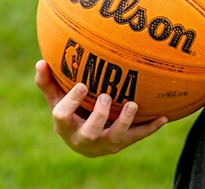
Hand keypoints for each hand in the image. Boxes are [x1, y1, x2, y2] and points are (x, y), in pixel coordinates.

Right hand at [35, 60, 167, 156]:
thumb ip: (48, 82)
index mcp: (65, 126)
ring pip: (115, 138)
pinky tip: (164, 117)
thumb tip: (40, 61)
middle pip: (89, 133)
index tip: (82, 84)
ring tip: (132, 104)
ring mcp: (103, 144)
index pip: (62, 116)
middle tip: (106, 96)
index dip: (72, 102)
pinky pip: (136, 137)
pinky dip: (150, 128)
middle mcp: (83, 139)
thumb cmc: (71, 112)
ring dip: (125, 122)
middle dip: (99, 116)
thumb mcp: (57, 99)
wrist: (84, 140)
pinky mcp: (120, 144)